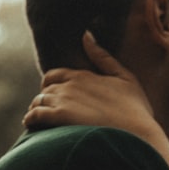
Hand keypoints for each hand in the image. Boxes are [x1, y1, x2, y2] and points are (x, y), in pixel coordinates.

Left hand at [23, 32, 161, 143]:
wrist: (137, 134)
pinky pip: (35, 114)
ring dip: (36, 110)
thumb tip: (86, 35)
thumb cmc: (135, 110)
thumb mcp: (125, 78)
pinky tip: (32, 125)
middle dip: (44, 99)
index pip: (54, 76)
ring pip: (38, 101)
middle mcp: (71, 84)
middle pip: (45, 89)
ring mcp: (64, 100)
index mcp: (84, 75)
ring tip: (38, 121)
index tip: (54, 97)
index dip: (51, 86)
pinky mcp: (60, 116)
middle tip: (46, 112)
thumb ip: (103, 57)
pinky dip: (31, 119)